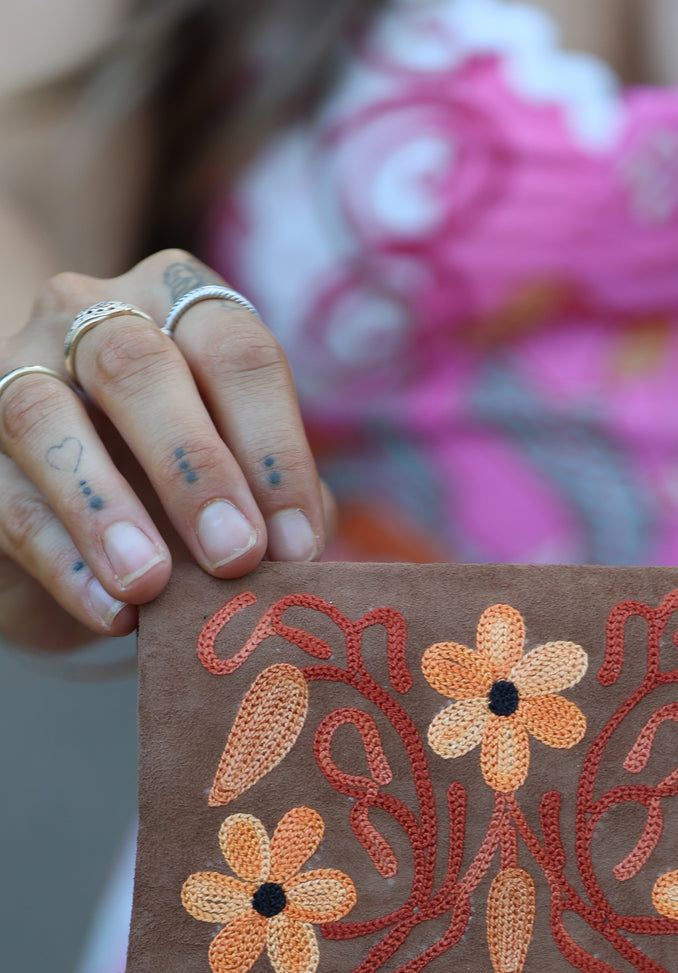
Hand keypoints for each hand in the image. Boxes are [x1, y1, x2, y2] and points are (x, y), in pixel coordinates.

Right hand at [0, 251, 331, 650]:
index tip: (297, 546)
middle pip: (136, 363)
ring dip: (104, 506)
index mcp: (180, 306)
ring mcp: (14, 372)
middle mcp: (89, 316)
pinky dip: (61, 559)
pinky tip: (110, 611)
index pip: (235, 351)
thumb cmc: (184, 496)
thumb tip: (297, 554)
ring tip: (151, 585)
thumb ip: (277, 505)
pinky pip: (6, 498)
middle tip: (235, 556)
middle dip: (194, 465)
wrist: (80, 528)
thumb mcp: (246, 487)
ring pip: (42, 414)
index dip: (274, 448)